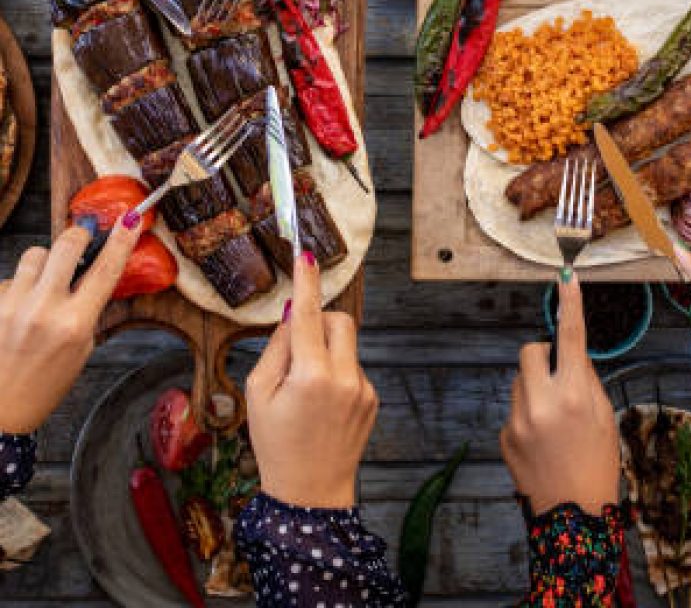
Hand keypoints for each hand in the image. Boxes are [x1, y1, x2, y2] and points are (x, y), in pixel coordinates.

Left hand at [0, 220, 139, 433]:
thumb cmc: (43, 385)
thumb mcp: (81, 350)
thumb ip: (87, 310)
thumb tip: (91, 273)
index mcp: (74, 325)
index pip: (105, 270)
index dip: (121, 240)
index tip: (130, 219)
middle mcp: (42, 311)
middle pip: (66, 244)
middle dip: (77, 235)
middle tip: (80, 240)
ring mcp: (12, 306)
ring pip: (34, 254)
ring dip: (44, 262)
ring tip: (42, 286)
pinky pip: (10, 277)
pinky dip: (19, 287)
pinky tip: (17, 310)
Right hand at [245, 253, 377, 507]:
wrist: (310, 495)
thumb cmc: (276, 445)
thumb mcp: (258, 395)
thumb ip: (276, 349)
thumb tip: (292, 315)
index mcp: (312, 376)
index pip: (308, 315)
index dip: (306, 282)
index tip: (306, 255)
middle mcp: (344, 378)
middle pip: (339, 320)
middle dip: (319, 322)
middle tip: (297, 347)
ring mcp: (363, 389)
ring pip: (346, 344)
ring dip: (326, 351)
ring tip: (307, 390)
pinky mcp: (372, 398)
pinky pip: (353, 367)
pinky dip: (336, 373)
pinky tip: (322, 405)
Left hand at [500, 273, 619, 515]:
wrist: (573, 518)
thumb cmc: (598, 465)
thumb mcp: (605, 418)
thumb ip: (585, 380)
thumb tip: (570, 354)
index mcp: (575, 396)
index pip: (571, 337)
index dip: (570, 304)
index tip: (566, 278)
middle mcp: (542, 402)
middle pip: (531, 350)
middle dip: (544, 357)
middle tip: (560, 379)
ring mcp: (518, 419)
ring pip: (520, 379)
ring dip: (535, 387)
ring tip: (554, 422)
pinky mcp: (504, 434)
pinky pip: (514, 408)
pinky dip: (527, 416)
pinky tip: (542, 442)